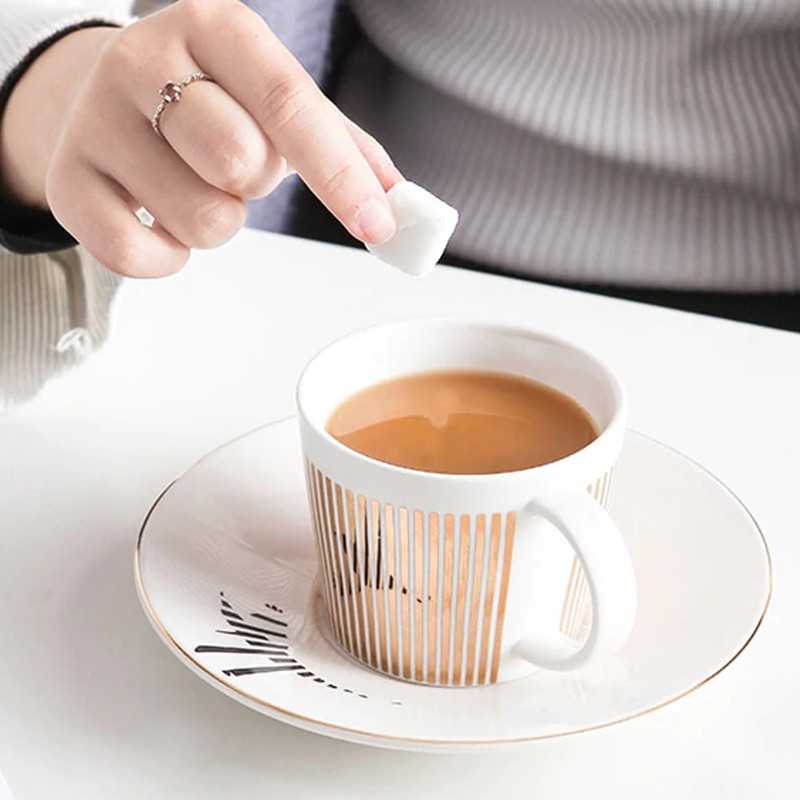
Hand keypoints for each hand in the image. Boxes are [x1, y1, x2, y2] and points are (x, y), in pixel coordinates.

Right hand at [0, 0, 402, 276]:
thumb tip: (402, 206)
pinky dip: (170, 258)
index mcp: (214, 28)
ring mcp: (95, 119)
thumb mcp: (276, 105)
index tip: (379, 225)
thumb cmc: (208, 105)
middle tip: (234, 169)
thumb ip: (345, 148)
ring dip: (217, 223)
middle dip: (255, 186)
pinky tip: (159, 218)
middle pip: (239, 162)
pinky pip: (142, 256)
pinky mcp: (66, 181)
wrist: (100, 99)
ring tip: (194, 186)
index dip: (340, 175)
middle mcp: (145, 59)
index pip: (289, 104)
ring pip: (200, 220)